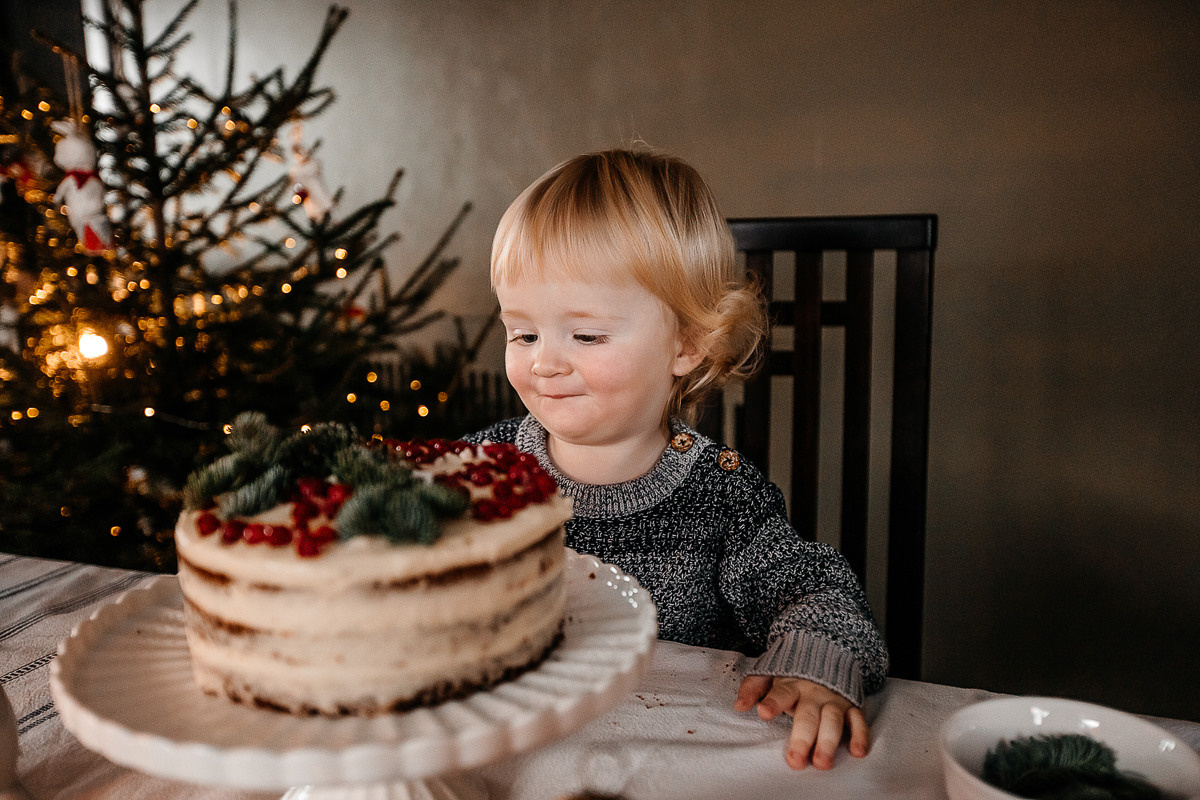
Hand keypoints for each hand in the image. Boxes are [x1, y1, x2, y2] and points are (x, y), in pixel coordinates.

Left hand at [734, 675, 868, 770]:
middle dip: (802, 738)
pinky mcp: (851, 705)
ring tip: (822, 763)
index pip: (781, 694)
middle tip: (795, 760)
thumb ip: (753, 687)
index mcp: (790, 685)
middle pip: (807, 717)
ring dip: (828, 742)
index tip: (764, 712)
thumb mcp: (769, 673)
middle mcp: (813, 694)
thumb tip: (739, 705)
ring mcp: (833, 700)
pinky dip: (860, 735)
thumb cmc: (791, 671)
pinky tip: (857, 751)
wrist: (826, 650)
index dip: (773, 702)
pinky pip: (858, 720)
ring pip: (833, 721)